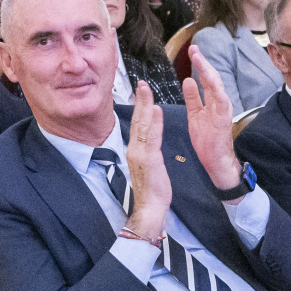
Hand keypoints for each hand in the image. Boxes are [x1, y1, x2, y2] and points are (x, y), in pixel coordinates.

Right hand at [123, 82, 173, 237]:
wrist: (150, 207)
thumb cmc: (153, 188)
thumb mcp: (149, 165)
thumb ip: (148, 150)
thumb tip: (149, 139)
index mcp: (136, 150)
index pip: (137, 124)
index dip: (139, 107)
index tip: (141, 92)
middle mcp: (134, 149)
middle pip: (137, 121)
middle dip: (140, 101)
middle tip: (142, 83)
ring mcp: (140, 154)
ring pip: (142, 126)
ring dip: (144, 106)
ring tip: (147, 90)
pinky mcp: (148, 160)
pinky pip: (151, 138)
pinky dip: (153, 123)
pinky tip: (156, 110)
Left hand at [182, 45, 241, 187]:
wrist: (215, 160)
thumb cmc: (207, 140)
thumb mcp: (195, 115)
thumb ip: (193, 98)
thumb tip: (188, 80)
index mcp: (212, 101)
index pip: (205, 78)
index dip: (200, 64)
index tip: (192, 51)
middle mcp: (219, 102)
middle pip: (212, 77)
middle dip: (203, 62)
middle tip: (194, 48)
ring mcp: (223, 109)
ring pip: (217, 84)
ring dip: (208, 70)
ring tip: (199, 58)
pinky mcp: (223, 117)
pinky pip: (221, 99)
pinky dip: (216, 87)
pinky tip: (208, 77)